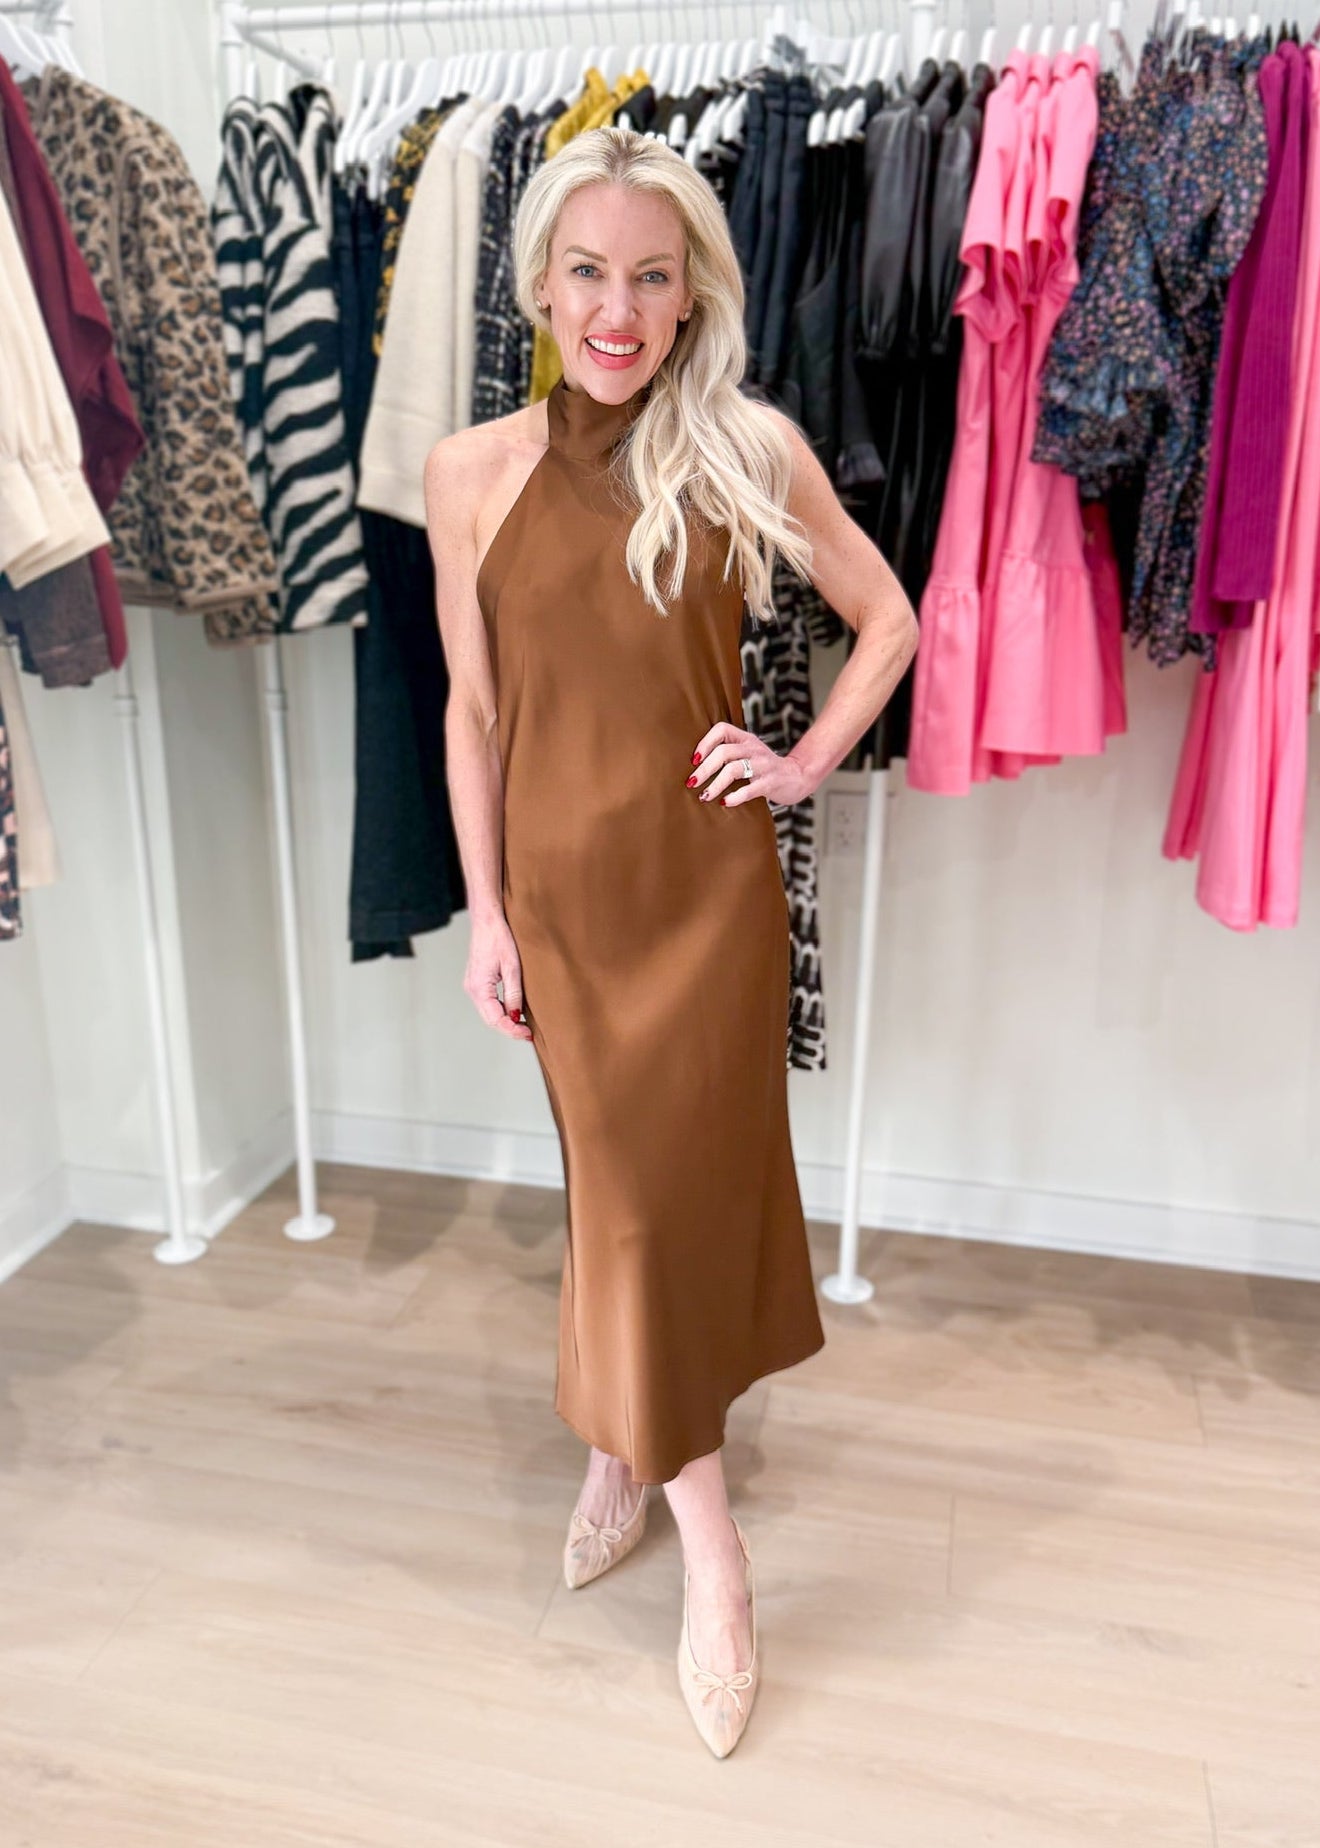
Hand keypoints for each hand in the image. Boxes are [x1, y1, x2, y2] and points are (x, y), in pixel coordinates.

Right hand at [465, 914, 533, 1040]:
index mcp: (479, 987)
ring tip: (524, 1026)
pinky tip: (514, 1012)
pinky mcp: (478, 981)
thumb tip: (516, 1015)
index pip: (495, 1019)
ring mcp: (473, 985)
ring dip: (505, 1021)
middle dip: (509, 1028)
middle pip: (490, 1019)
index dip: (512, 1030)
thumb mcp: (512, 966)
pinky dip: (501, 1010)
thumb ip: (513, 993)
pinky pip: (488, 1003)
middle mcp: (472, 989)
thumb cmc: (498, 937)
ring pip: (489, 1012)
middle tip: (528, 1034)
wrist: (487, 920)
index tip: (527, 1034)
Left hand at [686, 721, 814, 808]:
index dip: (705, 742)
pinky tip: (725, 803)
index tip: (694, 760)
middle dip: (704, 769)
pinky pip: (750, 789)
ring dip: (715, 785)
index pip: (722, 729)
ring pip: (733, 770)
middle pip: (723, 752)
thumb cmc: (765, 768)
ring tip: (704, 796)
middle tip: (692, 783)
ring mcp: (763, 765)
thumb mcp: (748, 754)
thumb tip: (695, 766)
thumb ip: (728, 754)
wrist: (798, 776)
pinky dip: (735, 797)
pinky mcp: (771, 782)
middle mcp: (754, 748)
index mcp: (746, 739)